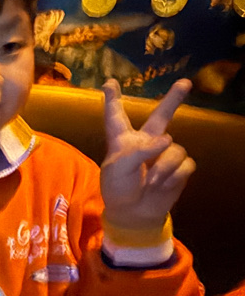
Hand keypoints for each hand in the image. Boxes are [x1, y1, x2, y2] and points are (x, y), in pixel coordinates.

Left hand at [100, 78, 195, 230]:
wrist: (133, 213)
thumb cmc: (118, 188)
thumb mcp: (118, 167)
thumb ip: (139, 150)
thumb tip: (168, 140)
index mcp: (122, 140)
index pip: (116, 116)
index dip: (112, 99)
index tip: (109, 81)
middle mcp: (145, 142)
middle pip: (161, 116)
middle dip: (173, 99)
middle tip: (185, 82)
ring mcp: (163, 154)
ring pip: (174, 149)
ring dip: (163, 168)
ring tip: (150, 181)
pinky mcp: (179, 168)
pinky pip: (184, 164)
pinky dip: (173, 176)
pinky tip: (161, 185)